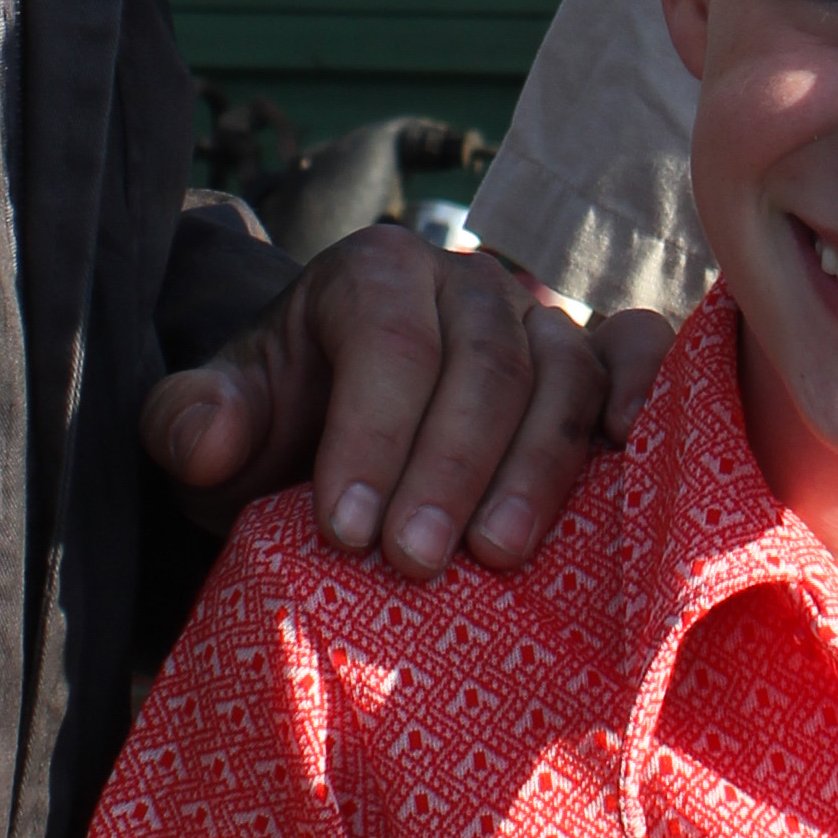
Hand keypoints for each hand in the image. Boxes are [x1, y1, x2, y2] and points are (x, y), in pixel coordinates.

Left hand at [138, 223, 674, 574]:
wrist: (331, 443)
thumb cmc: (277, 437)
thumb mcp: (212, 434)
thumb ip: (191, 422)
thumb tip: (212, 435)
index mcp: (372, 272)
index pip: (390, 341)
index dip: (373, 436)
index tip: (348, 535)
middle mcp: (464, 280)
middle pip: (482, 363)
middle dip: (449, 468)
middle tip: (415, 565)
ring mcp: (538, 316)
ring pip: (561, 372)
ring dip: (536, 467)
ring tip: (498, 556)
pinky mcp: (593, 358)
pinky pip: (639, 351)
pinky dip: (645, 391)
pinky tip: (625, 457)